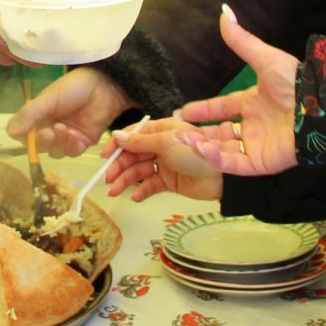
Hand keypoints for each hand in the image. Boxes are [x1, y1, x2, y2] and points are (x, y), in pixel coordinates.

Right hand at [6, 67, 134, 156]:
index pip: (24, 134)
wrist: (105, 85)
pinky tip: (76, 136)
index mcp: (38, 116)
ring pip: (55, 152)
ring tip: (65, 129)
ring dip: (58, 143)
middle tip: (50, 132)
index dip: (25, 138)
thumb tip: (9, 132)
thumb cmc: (75, 87)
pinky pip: (72, 152)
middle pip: (39, 146)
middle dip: (43, 142)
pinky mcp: (82, 143)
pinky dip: (72, 146)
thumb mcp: (49, 98)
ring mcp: (66, 137)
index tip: (28, 134)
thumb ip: (29, 114)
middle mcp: (50, 128)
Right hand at [103, 117, 222, 202]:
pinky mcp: (170, 181)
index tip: (104, 156)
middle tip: (108, 178)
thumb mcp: (165, 142)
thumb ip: (139, 142)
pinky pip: (151, 185)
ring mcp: (165, 164)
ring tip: (115, 191)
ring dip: (126, 180)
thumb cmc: (194, 152)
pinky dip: (142, 190)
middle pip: (134, 154)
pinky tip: (134, 196)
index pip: (133, 135)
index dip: (118, 145)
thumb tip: (116, 136)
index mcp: (162, 130)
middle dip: (119, 166)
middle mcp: (161, 145)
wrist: (221, 177)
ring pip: (139, 170)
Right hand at [177, 6, 298, 176]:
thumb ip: (241, 40)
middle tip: (177, 131)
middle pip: (219, 132)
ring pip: (222, 149)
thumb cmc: (296, 83)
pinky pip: (233, 164)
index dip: (203, 110)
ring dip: (201, 145)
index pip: (223, 108)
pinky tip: (201, 148)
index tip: (183, 111)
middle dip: (197, 132)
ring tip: (183, 138)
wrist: (319, 109)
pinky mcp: (261, 163)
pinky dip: (215, 158)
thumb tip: (224, 12)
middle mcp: (255, 125)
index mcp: (254, 103)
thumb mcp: (265, 58)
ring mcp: (257, 145)